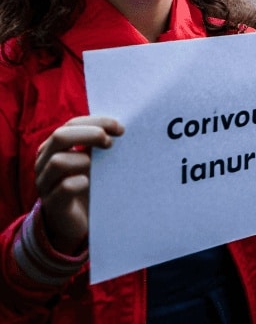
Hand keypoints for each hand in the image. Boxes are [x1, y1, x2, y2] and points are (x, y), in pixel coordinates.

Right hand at [34, 116, 122, 254]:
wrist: (75, 221)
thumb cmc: (88, 185)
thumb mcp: (93, 162)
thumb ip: (100, 146)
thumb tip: (124, 130)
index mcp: (54, 147)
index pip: (72, 124)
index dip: (97, 122)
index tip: (120, 129)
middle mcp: (44, 162)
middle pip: (60, 136)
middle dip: (90, 134)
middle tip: (111, 143)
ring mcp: (45, 183)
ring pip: (58, 161)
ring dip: (85, 160)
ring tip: (100, 167)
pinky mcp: (52, 203)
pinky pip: (65, 187)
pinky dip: (82, 183)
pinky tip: (91, 184)